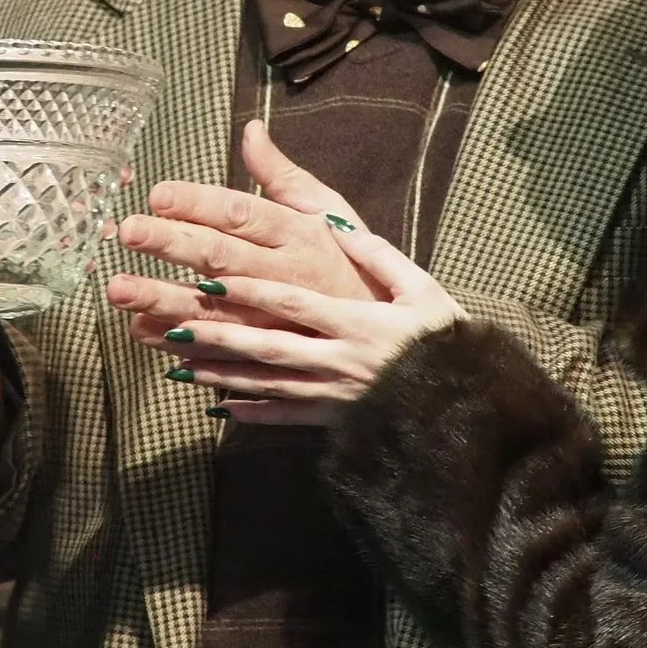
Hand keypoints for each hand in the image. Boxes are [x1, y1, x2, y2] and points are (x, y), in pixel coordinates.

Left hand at [106, 120, 371, 336]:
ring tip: (120, 291)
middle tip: (129, 231)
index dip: (200, 203)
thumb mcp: (328, 211)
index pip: (242, 213)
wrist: (394, 339)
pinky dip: (183, 347)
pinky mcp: (275, 360)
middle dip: (172, 243)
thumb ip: (283, 176)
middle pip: (221, 257)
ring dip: (164, 301)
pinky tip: (144, 334)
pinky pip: (224, 356)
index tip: (158, 194)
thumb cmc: (352, 267)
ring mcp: (279, 323)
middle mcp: (287, 277)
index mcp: (299, 235)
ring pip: (215, 311)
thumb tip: (250, 131)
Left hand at [143, 224, 464, 425]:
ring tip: (179, 364)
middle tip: (174, 324)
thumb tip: (338, 225)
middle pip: (269, 346)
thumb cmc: (447, 340)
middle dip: (220, 336)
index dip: (252, 290)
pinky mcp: (339, 421)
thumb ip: (379, 256)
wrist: (472, 407)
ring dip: (223, 375)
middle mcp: (342, 361)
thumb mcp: (421, 289)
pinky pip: (290, 418)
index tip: (212, 278)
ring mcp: (337, 396)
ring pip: (269, 384)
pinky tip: (221, 409)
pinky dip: (255, 414)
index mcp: (361, 323)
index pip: (296, 303)